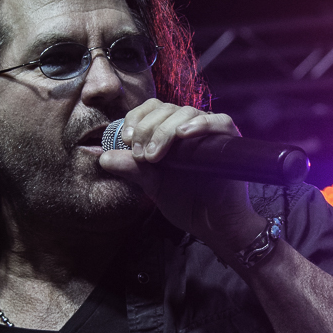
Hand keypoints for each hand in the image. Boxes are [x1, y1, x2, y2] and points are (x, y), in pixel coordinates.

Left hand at [97, 99, 265, 254]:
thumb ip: (132, 169)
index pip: (152, 108)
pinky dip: (201, 124)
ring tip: (155, 155)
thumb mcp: (153, 184)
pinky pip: (218, 121)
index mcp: (171, 131)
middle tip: (141, 156)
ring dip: (165, 131)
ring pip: (186, 112)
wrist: (212, 224)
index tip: (126, 140)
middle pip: (166, 109)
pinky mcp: (229, 139)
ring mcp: (211, 131)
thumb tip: (103, 158)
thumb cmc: (185, 202)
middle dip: (147, 129)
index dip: (136, 118)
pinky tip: (183, 134)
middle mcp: (190, 126)